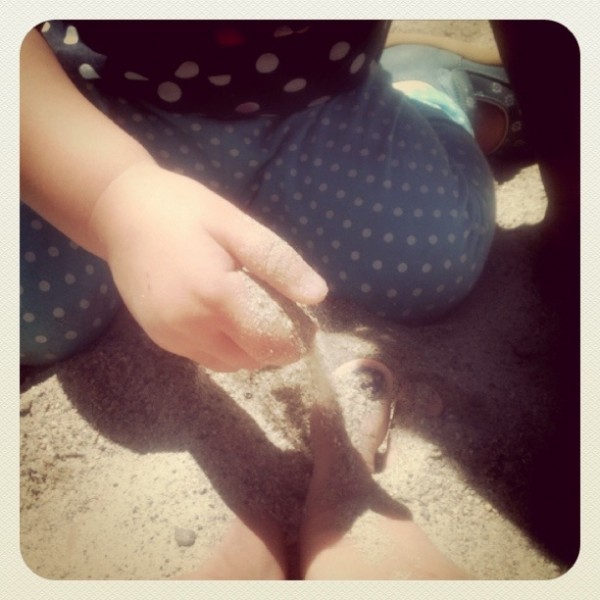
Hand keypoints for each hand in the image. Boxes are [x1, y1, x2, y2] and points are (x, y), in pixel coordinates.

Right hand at [90, 162, 327, 370]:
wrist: (118, 212)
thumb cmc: (183, 210)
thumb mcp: (235, 224)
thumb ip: (276, 262)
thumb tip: (318, 296)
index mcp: (215, 296)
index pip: (272, 343)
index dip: (296, 336)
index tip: (302, 316)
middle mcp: (191, 327)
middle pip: (254, 358)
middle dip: (274, 341)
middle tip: (276, 306)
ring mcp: (172, 337)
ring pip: (232, 363)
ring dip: (250, 346)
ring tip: (248, 307)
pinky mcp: (160, 339)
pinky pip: (207, 357)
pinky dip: (225, 345)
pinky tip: (222, 313)